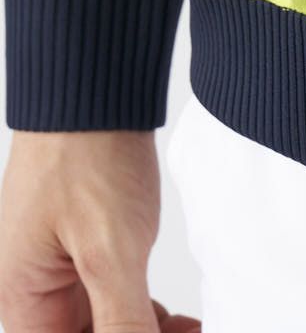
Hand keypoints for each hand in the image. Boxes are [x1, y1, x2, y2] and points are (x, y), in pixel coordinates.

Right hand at [0, 129, 199, 331]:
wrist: (95, 88)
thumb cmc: (87, 155)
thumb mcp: (109, 248)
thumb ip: (120, 318)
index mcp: (22, 299)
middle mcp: (32, 290)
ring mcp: (58, 268)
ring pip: (101, 325)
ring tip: (193, 329)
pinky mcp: (85, 248)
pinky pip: (109, 298)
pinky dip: (143, 311)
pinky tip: (181, 319)